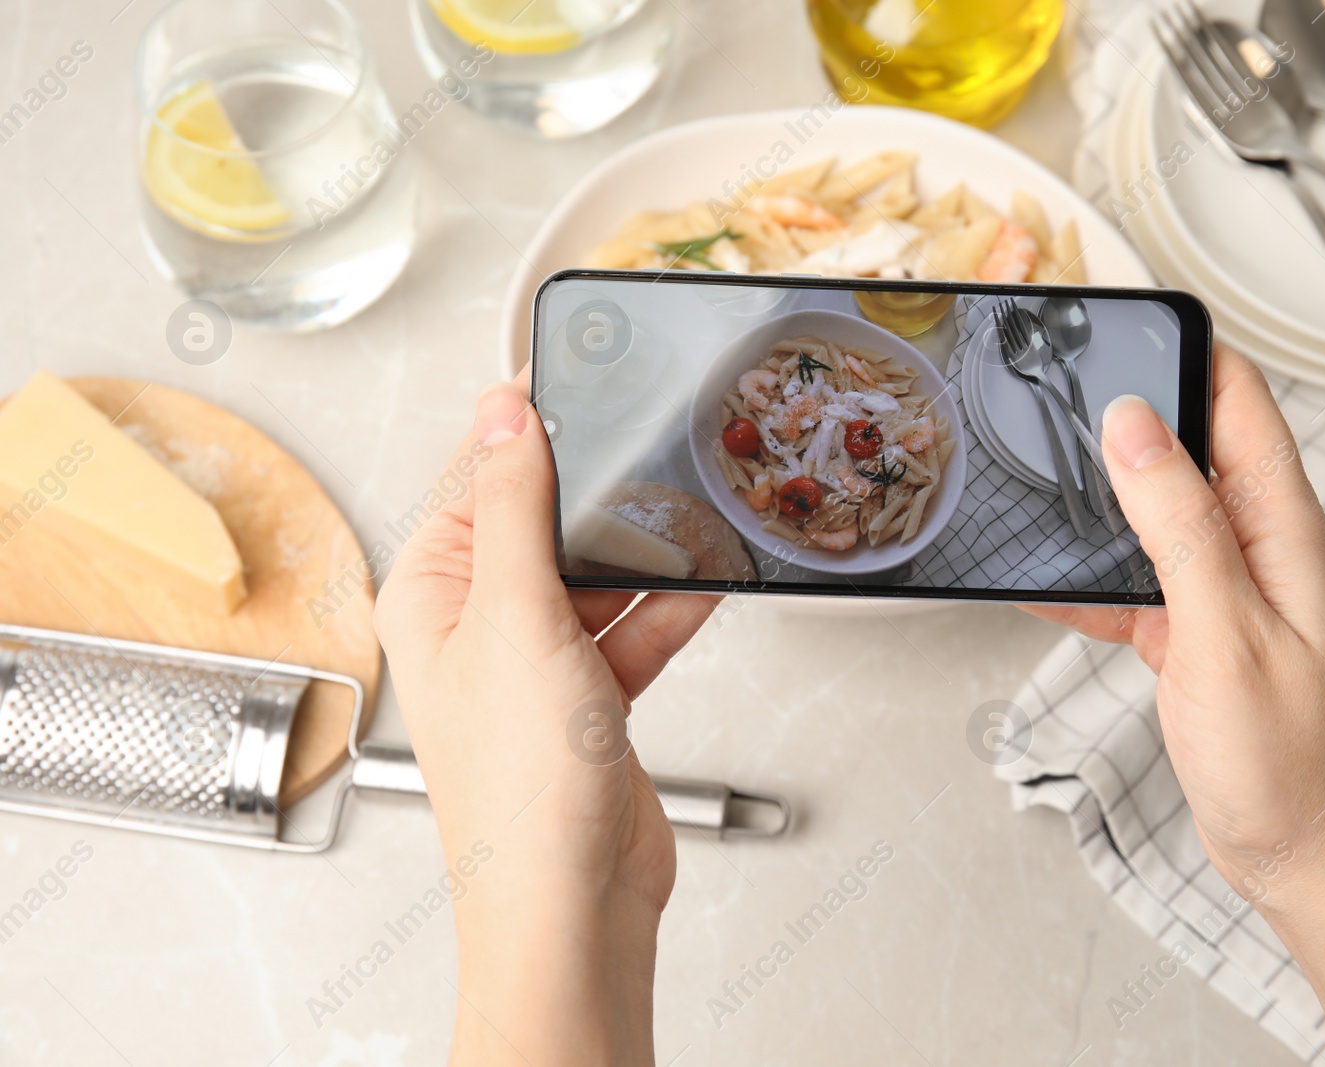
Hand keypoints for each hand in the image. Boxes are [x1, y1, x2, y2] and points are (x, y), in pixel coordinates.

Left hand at [374, 368, 716, 1066]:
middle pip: (540, 521)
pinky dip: (668, 609)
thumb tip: (502, 411)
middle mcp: (478, 623)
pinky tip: (706, 583)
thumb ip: (514, 508)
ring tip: (686, 515)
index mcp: (431, 594)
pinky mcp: (590, 696)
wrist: (573, 900)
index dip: (521, 423)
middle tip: (644, 445)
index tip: (572, 371)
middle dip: (592, 491)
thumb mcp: (516, 616)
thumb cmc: (521, 789)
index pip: (473, 477)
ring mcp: (537, 661)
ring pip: (593, 574)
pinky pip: (632, 628)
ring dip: (639, 553)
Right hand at [1028, 345, 1324, 1064]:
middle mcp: (1253, 545)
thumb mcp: (1225, 629)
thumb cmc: (1288, 759)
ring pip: (1145, 511)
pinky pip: (1126, 579)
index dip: (1184, 348)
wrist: (1297, 850)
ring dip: (1094, 494)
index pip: (1238, 399)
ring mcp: (1217, 586)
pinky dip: (1081, 575)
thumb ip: (1180, 524)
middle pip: (1185, 444)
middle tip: (1054, 389)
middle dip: (1122, 411)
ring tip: (1032, 472)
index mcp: (1281, 527)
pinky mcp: (1186, 629)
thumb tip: (1134, 428)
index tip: (1122, 323)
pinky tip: (1037, 576)